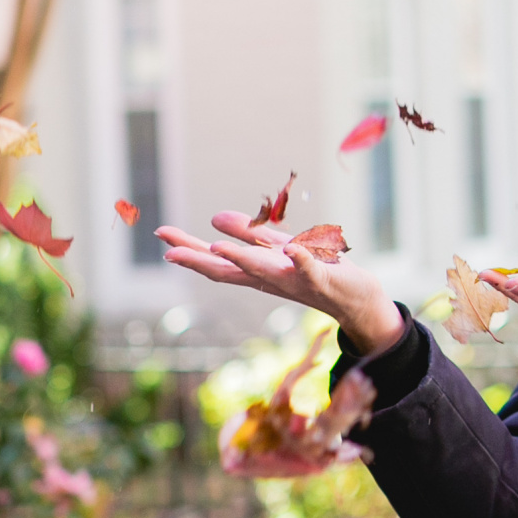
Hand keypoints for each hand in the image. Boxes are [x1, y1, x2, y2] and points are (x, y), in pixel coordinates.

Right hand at [157, 213, 405, 356]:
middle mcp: (270, 280)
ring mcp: (295, 281)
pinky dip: (301, 261)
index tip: (161, 236)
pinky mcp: (323, 279)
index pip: (217, 261)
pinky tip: (291, 250)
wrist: (356, 299)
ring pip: (264, 271)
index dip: (189, 248)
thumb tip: (214, 218)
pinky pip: (311, 269)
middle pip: (230, 271)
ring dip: (241, 259)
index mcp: (257, 271)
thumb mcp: (279, 250)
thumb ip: (249, 236)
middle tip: (169, 251)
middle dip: (199, 260)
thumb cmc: (315, 271)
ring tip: (216, 247)